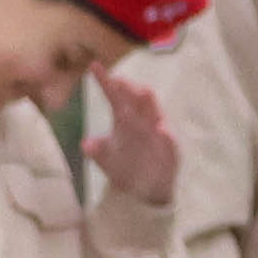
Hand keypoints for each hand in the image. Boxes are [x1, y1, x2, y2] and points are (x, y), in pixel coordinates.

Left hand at [86, 89, 176, 205]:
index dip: (105, 82)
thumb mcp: (106, 161)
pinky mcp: (169, 149)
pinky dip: (165, 135)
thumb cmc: (124, 168)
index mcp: (124, 120)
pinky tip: (161, 130)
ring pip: (154, 113)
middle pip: (136, 100)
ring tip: (142, 91)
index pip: (114, 97)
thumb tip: (87, 145)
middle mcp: (141, 121)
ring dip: (148, 103)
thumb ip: (98, 151)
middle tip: (118, 80)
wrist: (144, 190)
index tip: (94, 66)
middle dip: (129, 89)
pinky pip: (168, 140)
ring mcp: (157, 133)